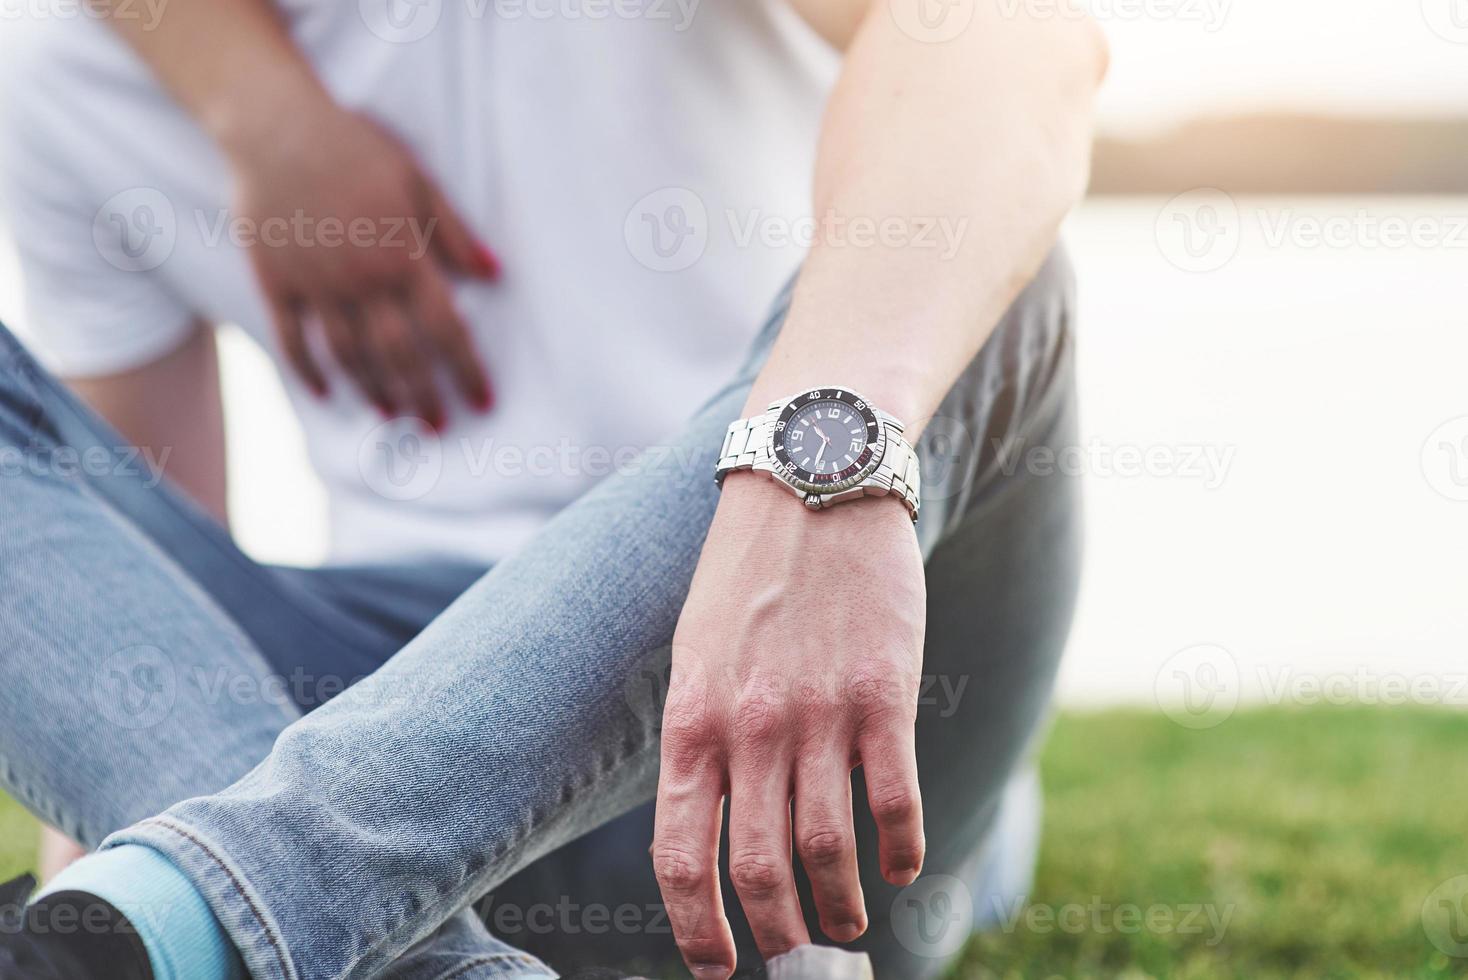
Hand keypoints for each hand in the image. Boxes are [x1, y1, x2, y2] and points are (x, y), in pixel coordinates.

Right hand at [225, 96, 495, 426]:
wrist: (275, 127)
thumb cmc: (355, 148)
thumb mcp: (418, 180)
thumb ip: (455, 232)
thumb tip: (496, 274)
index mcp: (404, 256)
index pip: (446, 329)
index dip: (467, 371)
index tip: (483, 403)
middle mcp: (363, 280)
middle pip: (400, 355)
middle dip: (424, 397)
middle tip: (438, 427)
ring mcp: (316, 285)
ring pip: (350, 356)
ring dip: (375, 391)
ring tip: (394, 415)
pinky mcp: (275, 283)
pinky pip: (294, 340)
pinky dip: (310, 372)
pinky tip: (327, 393)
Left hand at [653, 473, 926, 977]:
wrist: (812, 484)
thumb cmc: (748, 575)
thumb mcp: (696, 655)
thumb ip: (700, 738)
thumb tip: (709, 823)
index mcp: (692, 723)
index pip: (680, 857)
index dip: (697, 930)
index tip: (718, 969)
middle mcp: (749, 729)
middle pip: (759, 871)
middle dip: (777, 932)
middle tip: (795, 953)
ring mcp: (818, 714)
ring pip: (828, 851)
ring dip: (841, 907)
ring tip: (849, 924)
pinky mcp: (883, 694)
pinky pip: (895, 799)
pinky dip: (902, 849)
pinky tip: (903, 866)